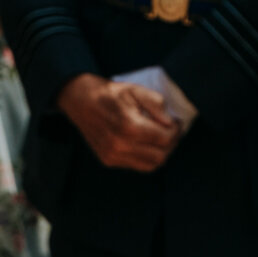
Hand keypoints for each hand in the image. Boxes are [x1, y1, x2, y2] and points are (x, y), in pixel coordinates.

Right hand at [58, 74, 181, 171]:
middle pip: (160, 156)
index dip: (176, 131)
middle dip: (171, 144)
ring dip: (160, 153)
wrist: (80, 100)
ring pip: (150, 166)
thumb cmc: (110, 93)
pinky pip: (136, 166)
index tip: (177, 123)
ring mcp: (113, 155)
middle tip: (172, 131)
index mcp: (129, 126)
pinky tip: (146, 143)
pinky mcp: (108, 160)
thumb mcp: (135, 90)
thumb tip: (170, 123)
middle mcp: (120, 145)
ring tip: (161, 138)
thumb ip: (157, 105)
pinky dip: (146, 158)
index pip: (164, 139)